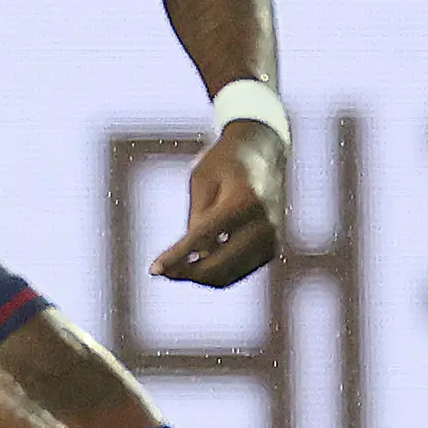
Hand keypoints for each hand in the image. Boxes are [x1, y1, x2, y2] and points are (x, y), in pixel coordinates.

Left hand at [150, 120, 285, 287]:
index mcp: (244, 199)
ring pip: (229, 274)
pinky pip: (238, 271)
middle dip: (187, 272)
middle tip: (163, 272)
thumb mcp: (202, 179)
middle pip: (219, 264)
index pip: (204, 237)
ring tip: (176, 268)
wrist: (264, 151)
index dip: (177, 256)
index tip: (154, 270)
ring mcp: (271, 239)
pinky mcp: (272, 248)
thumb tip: (193, 257)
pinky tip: (198, 263)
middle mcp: (264, 223)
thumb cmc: (226, 161)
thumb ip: (196, 217)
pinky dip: (217, 272)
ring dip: (200, 276)